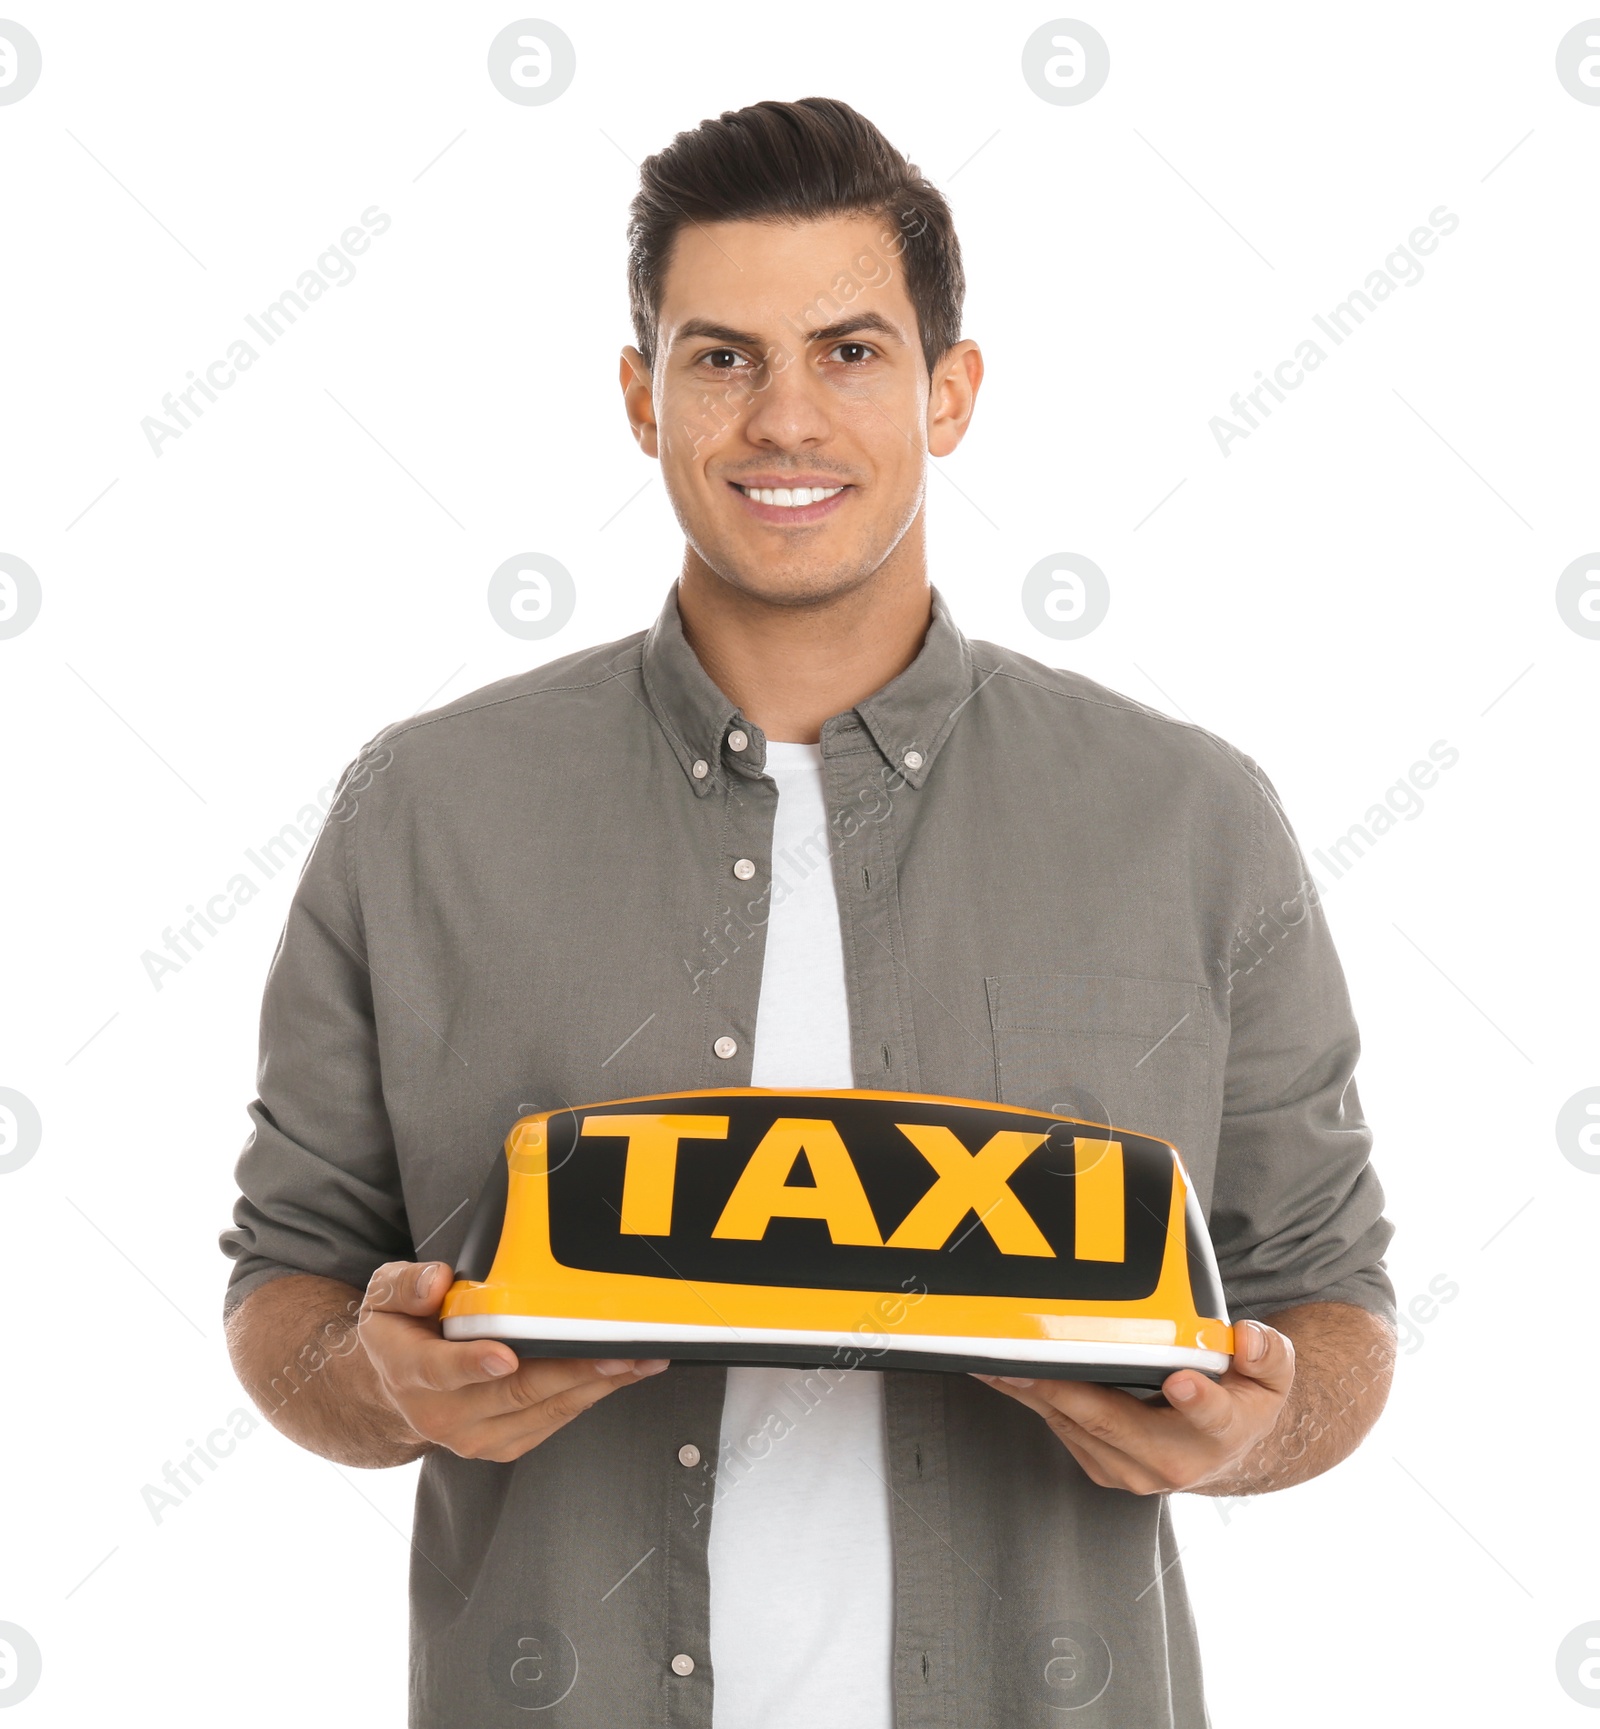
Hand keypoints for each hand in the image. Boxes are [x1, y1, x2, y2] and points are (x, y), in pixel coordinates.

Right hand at [358, 1260, 668, 1463]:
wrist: (395, 1387)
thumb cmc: (401, 1331)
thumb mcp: (385, 1296)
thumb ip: (406, 1285)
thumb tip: (436, 1281)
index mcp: (412, 1372)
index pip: (443, 1370)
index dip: (475, 1364)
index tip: (506, 1356)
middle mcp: (444, 1413)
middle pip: (514, 1392)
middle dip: (570, 1370)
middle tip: (615, 1350)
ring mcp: (476, 1435)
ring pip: (543, 1409)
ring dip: (595, 1384)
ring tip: (637, 1359)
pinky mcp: (505, 1444)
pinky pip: (555, 1420)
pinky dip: (590, 1395)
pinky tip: (620, 1373)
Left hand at [972, 1318, 1294, 1494]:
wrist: (1223, 1453)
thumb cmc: (1240, 1403)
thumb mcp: (1271, 1377)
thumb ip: (1268, 1355)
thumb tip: (1250, 1338)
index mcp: (1219, 1433)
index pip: (1209, 1417)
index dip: (1195, 1400)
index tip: (1182, 1380)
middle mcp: (1171, 1460)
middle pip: (1112, 1421)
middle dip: (1064, 1389)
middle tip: (1025, 1359)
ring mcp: (1130, 1469)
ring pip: (1074, 1426)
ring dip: (1032, 1392)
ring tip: (994, 1359)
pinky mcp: (1100, 1465)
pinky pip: (1060, 1429)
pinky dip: (1032, 1399)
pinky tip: (1005, 1373)